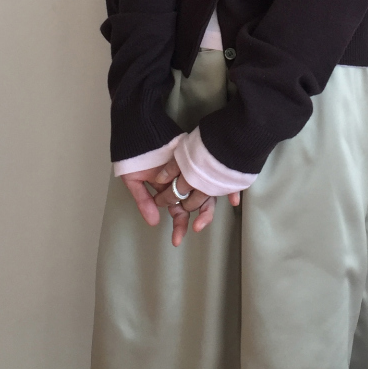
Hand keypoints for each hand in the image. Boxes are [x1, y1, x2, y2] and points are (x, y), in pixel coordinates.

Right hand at [121, 155, 239, 243]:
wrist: (139, 129)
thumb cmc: (134, 155)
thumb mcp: (134, 181)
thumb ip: (143, 201)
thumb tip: (154, 223)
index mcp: (170, 190)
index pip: (178, 211)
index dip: (179, 225)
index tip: (176, 240)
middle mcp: (184, 183)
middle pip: (196, 204)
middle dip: (198, 219)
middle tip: (196, 228)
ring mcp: (193, 171)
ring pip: (206, 192)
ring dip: (209, 207)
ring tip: (208, 218)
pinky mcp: (199, 158)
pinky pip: (215, 173)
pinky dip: (226, 187)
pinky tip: (233, 199)